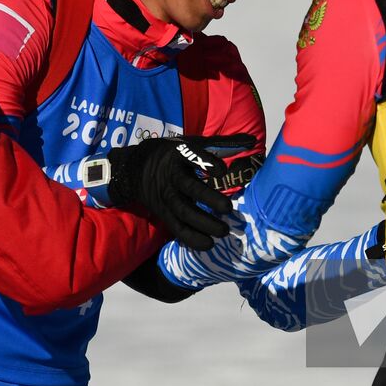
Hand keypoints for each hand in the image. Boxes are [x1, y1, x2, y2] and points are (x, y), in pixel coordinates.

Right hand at [106, 134, 255, 249]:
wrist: (134, 169)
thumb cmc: (172, 154)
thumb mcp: (192, 143)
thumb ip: (222, 144)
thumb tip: (252, 140)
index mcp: (179, 155)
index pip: (192, 156)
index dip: (206, 162)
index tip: (222, 170)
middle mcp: (172, 177)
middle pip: (189, 188)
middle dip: (208, 199)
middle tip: (229, 208)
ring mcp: (166, 197)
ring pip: (183, 213)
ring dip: (204, 224)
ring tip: (224, 231)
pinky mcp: (164, 214)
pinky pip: (177, 228)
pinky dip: (192, 238)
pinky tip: (209, 244)